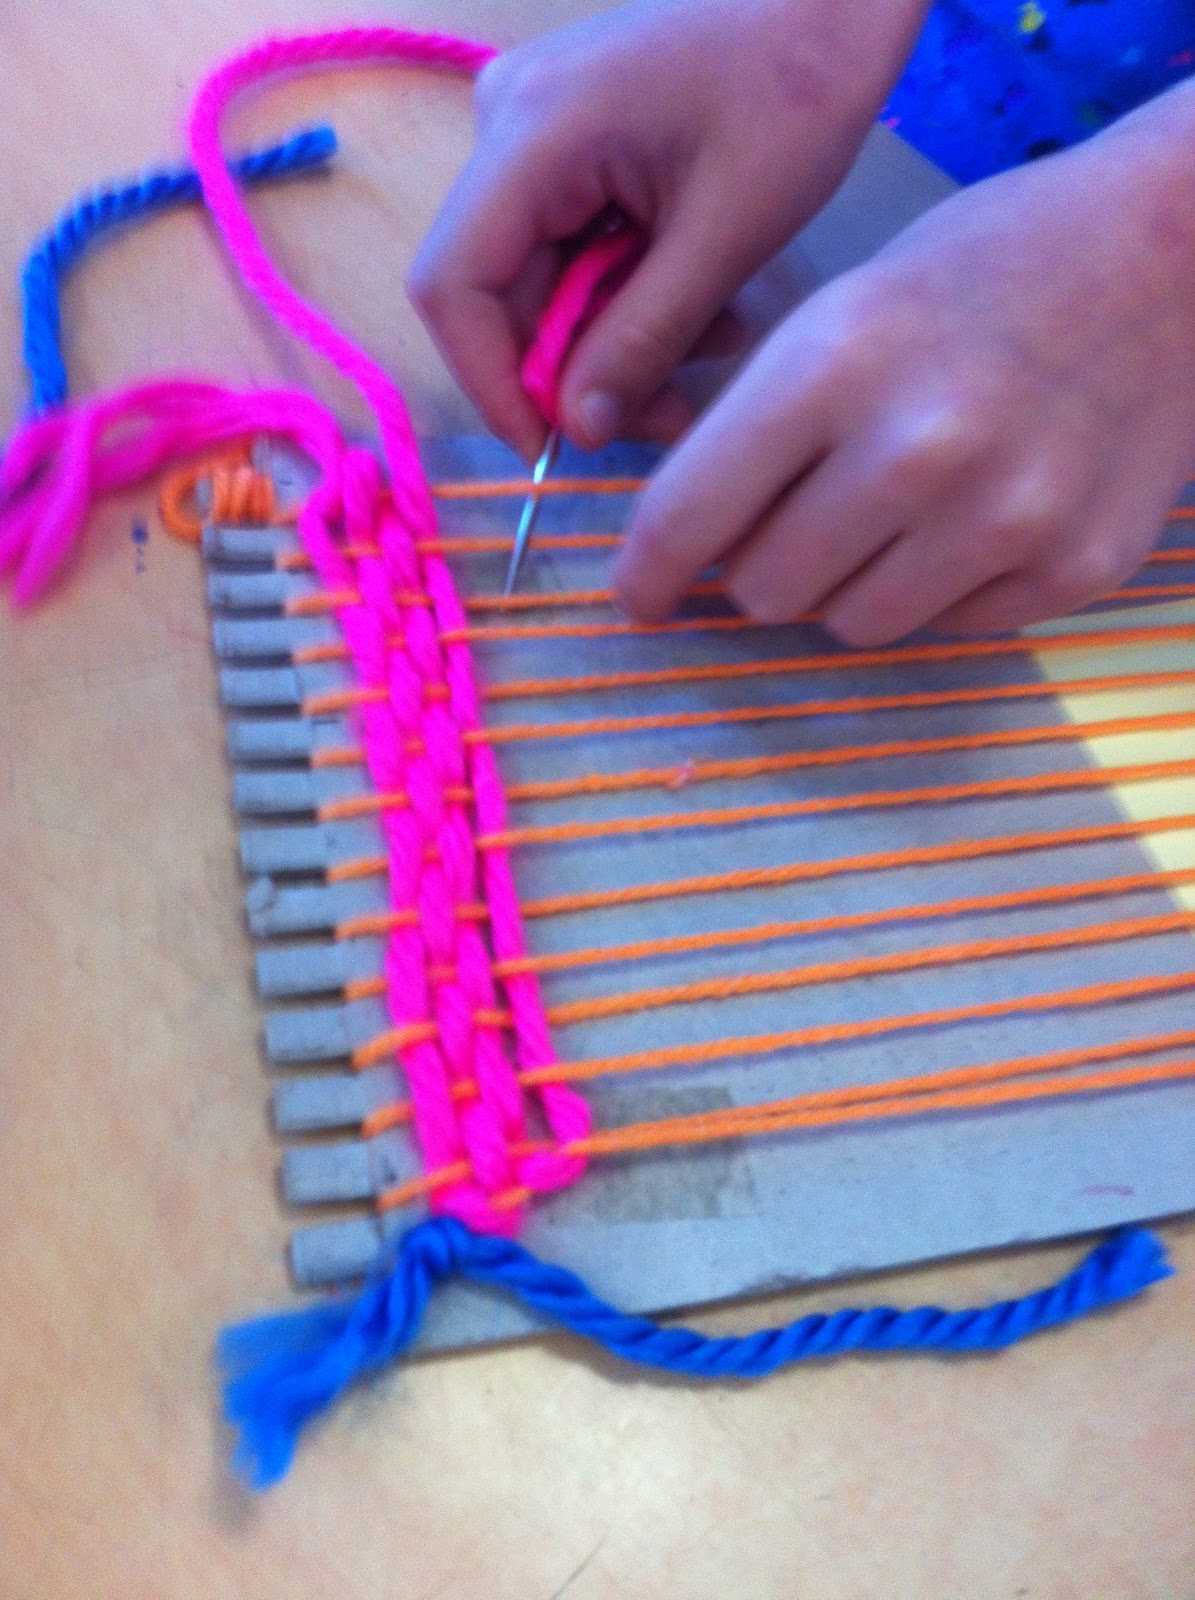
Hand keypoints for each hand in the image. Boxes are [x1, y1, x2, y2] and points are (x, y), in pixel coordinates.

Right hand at [409, 0, 929, 458]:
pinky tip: (689, 309)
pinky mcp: (560, 144)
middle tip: (658, 417)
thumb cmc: (794, 97)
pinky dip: (619, 297)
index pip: (453, 283)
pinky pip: (563, 248)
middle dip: (569, 371)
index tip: (553, 443)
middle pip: (494, 290)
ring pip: (533, 280)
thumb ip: (641, 339)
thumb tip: (577, 433)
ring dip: (606, 340)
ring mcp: (528, 128)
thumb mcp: (724, 238)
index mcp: (533, 130)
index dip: (490, 378)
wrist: (830, 5)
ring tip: (701, 355)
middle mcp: (505, 122)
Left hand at [616, 82, 1194, 639]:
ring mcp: (1007, 515)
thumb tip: (683, 547)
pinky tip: (971, 516)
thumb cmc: (985, 272)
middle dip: (756, 564)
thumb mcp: (847, 308)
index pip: (690, 514)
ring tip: (891, 510)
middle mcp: (919, 445)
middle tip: (795, 518)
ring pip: (848, 625)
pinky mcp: (1071, 567)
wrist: (1169, 261)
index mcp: (837, 359)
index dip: (647, 572)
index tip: (637, 597)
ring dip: (842, 584)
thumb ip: (758, 425)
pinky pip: (943, 628)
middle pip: (763, 587)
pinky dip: (934, 589)